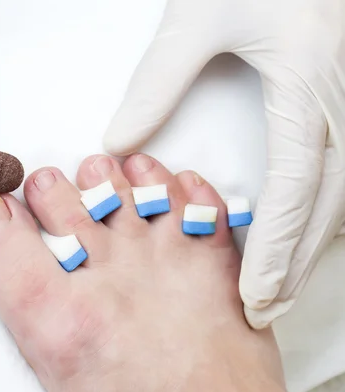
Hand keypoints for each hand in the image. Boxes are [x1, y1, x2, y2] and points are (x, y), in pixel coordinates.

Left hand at [103, 0, 344, 328]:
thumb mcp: (196, 21)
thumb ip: (156, 84)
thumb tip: (120, 142)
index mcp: (304, 89)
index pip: (295, 189)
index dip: (276, 249)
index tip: (255, 294)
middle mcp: (336, 107)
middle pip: (326, 208)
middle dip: (296, 265)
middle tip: (264, 310)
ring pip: (340, 198)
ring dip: (310, 248)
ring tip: (278, 289)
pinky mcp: (341, 104)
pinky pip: (341, 175)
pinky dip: (320, 217)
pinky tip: (300, 238)